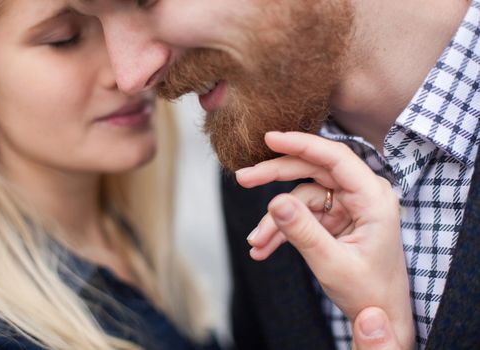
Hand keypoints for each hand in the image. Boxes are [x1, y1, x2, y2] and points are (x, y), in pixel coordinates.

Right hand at [236, 131, 413, 349]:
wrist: (379, 312)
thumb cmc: (368, 292)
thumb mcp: (332, 264)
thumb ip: (303, 232)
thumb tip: (274, 201)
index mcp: (373, 198)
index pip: (335, 157)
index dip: (301, 143)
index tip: (270, 137)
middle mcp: (361, 194)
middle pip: (312, 170)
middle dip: (275, 176)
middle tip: (243, 178)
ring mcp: (346, 205)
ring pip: (300, 196)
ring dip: (275, 219)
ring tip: (256, 243)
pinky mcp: (334, 217)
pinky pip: (301, 214)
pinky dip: (282, 229)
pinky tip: (264, 247)